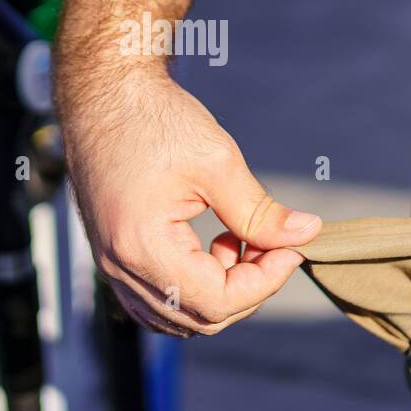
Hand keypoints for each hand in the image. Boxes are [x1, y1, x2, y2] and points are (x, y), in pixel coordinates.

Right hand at [62, 70, 320, 336]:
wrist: (105, 93)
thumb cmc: (154, 118)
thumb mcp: (217, 162)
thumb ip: (260, 211)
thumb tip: (305, 236)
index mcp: (142, 247)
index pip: (217, 301)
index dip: (265, 282)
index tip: (292, 248)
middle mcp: (120, 266)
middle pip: (199, 318)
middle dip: (247, 288)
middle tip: (273, 243)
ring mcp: (112, 265)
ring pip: (178, 316)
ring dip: (220, 292)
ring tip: (239, 240)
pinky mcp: (114, 256)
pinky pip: (157, 300)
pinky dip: (193, 288)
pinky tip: (212, 248)